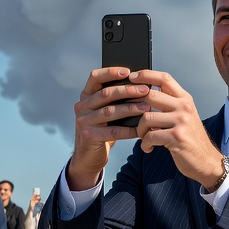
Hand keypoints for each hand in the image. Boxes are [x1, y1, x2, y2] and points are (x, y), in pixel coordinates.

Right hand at [68, 67, 149, 189]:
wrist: (88, 156)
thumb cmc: (102, 130)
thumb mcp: (105, 112)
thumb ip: (115, 100)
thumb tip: (141, 87)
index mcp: (86, 96)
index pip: (95, 77)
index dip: (111, 72)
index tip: (128, 72)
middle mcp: (82, 106)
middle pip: (105, 94)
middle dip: (127, 91)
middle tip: (145, 90)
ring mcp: (83, 121)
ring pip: (110, 111)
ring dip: (130, 109)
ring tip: (146, 108)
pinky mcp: (88, 136)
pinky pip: (112, 131)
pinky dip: (128, 130)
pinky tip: (140, 128)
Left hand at [132, 70, 223, 190]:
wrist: (206, 161)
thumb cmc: (191, 140)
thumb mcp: (184, 117)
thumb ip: (169, 105)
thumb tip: (144, 96)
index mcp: (185, 100)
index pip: (164, 78)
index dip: (146, 75)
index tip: (132, 76)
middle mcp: (184, 107)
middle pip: (150, 95)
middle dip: (136, 107)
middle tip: (133, 117)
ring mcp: (182, 121)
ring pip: (146, 117)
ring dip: (140, 130)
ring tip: (144, 137)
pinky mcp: (176, 137)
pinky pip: (149, 136)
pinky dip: (145, 144)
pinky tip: (148, 148)